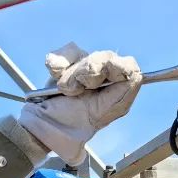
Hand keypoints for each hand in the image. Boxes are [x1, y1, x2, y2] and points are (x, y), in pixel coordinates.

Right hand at [17, 42, 141, 165]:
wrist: (41, 126)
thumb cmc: (71, 126)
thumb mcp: (101, 114)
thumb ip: (121, 95)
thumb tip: (135, 75)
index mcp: (116, 91)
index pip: (127, 65)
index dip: (114, 68)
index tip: (99, 80)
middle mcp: (104, 77)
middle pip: (106, 57)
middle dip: (88, 73)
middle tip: (78, 91)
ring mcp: (85, 68)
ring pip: (85, 54)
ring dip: (71, 74)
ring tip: (65, 91)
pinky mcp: (67, 63)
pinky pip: (68, 51)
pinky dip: (60, 64)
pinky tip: (55, 77)